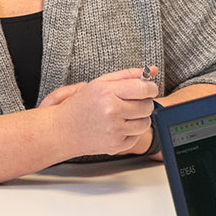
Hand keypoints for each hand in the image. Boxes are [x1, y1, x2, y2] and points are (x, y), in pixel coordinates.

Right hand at [41, 67, 158, 156]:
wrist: (63, 130)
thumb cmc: (81, 105)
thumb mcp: (101, 83)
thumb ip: (128, 75)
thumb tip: (152, 70)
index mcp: (107, 92)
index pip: (144, 89)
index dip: (151, 88)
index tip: (148, 88)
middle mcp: (111, 111)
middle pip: (147, 106)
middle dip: (144, 102)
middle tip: (131, 101)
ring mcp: (114, 130)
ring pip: (145, 123)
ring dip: (139, 117)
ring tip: (124, 114)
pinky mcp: (116, 145)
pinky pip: (137, 136)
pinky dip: (131, 131)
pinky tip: (118, 126)